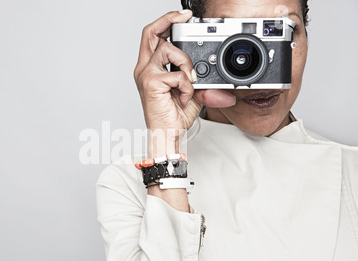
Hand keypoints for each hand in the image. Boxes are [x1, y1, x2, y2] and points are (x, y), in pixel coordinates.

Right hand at [134, 10, 236, 134]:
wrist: (166, 135)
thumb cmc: (173, 117)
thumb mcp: (192, 94)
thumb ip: (202, 83)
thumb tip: (223, 85)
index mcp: (151, 68)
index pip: (154, 36)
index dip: (167, 22)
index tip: (184, 17)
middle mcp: (145, 69)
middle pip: (150, 32)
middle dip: (168, 19)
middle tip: (185, 17)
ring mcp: (145, 75)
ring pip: (167, 49)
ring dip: (185, 62)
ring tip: (190, 81)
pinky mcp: (150, 83)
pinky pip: (176, 74)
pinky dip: (187, 85)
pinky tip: (186, 97)